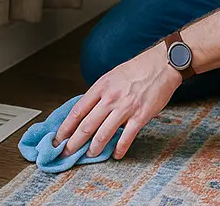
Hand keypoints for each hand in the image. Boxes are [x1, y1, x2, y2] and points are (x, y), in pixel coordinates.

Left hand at [55, 43, 180, 159]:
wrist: (161, 65)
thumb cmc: (137, 69)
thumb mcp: (112, 76)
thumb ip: (100, 93)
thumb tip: (88, 111)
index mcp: (101, 87)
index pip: (77, 111)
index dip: (65, 128)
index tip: (58, 138)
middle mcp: (110, 98)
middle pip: (86, 126)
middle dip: (73, 143)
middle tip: (66, 153)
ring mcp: (125, 108)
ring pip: (103, 134)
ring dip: (93, 148)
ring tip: (89, 155)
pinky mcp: (140, 116)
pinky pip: (126, 137)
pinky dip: (119, 149)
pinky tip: (115, 155)